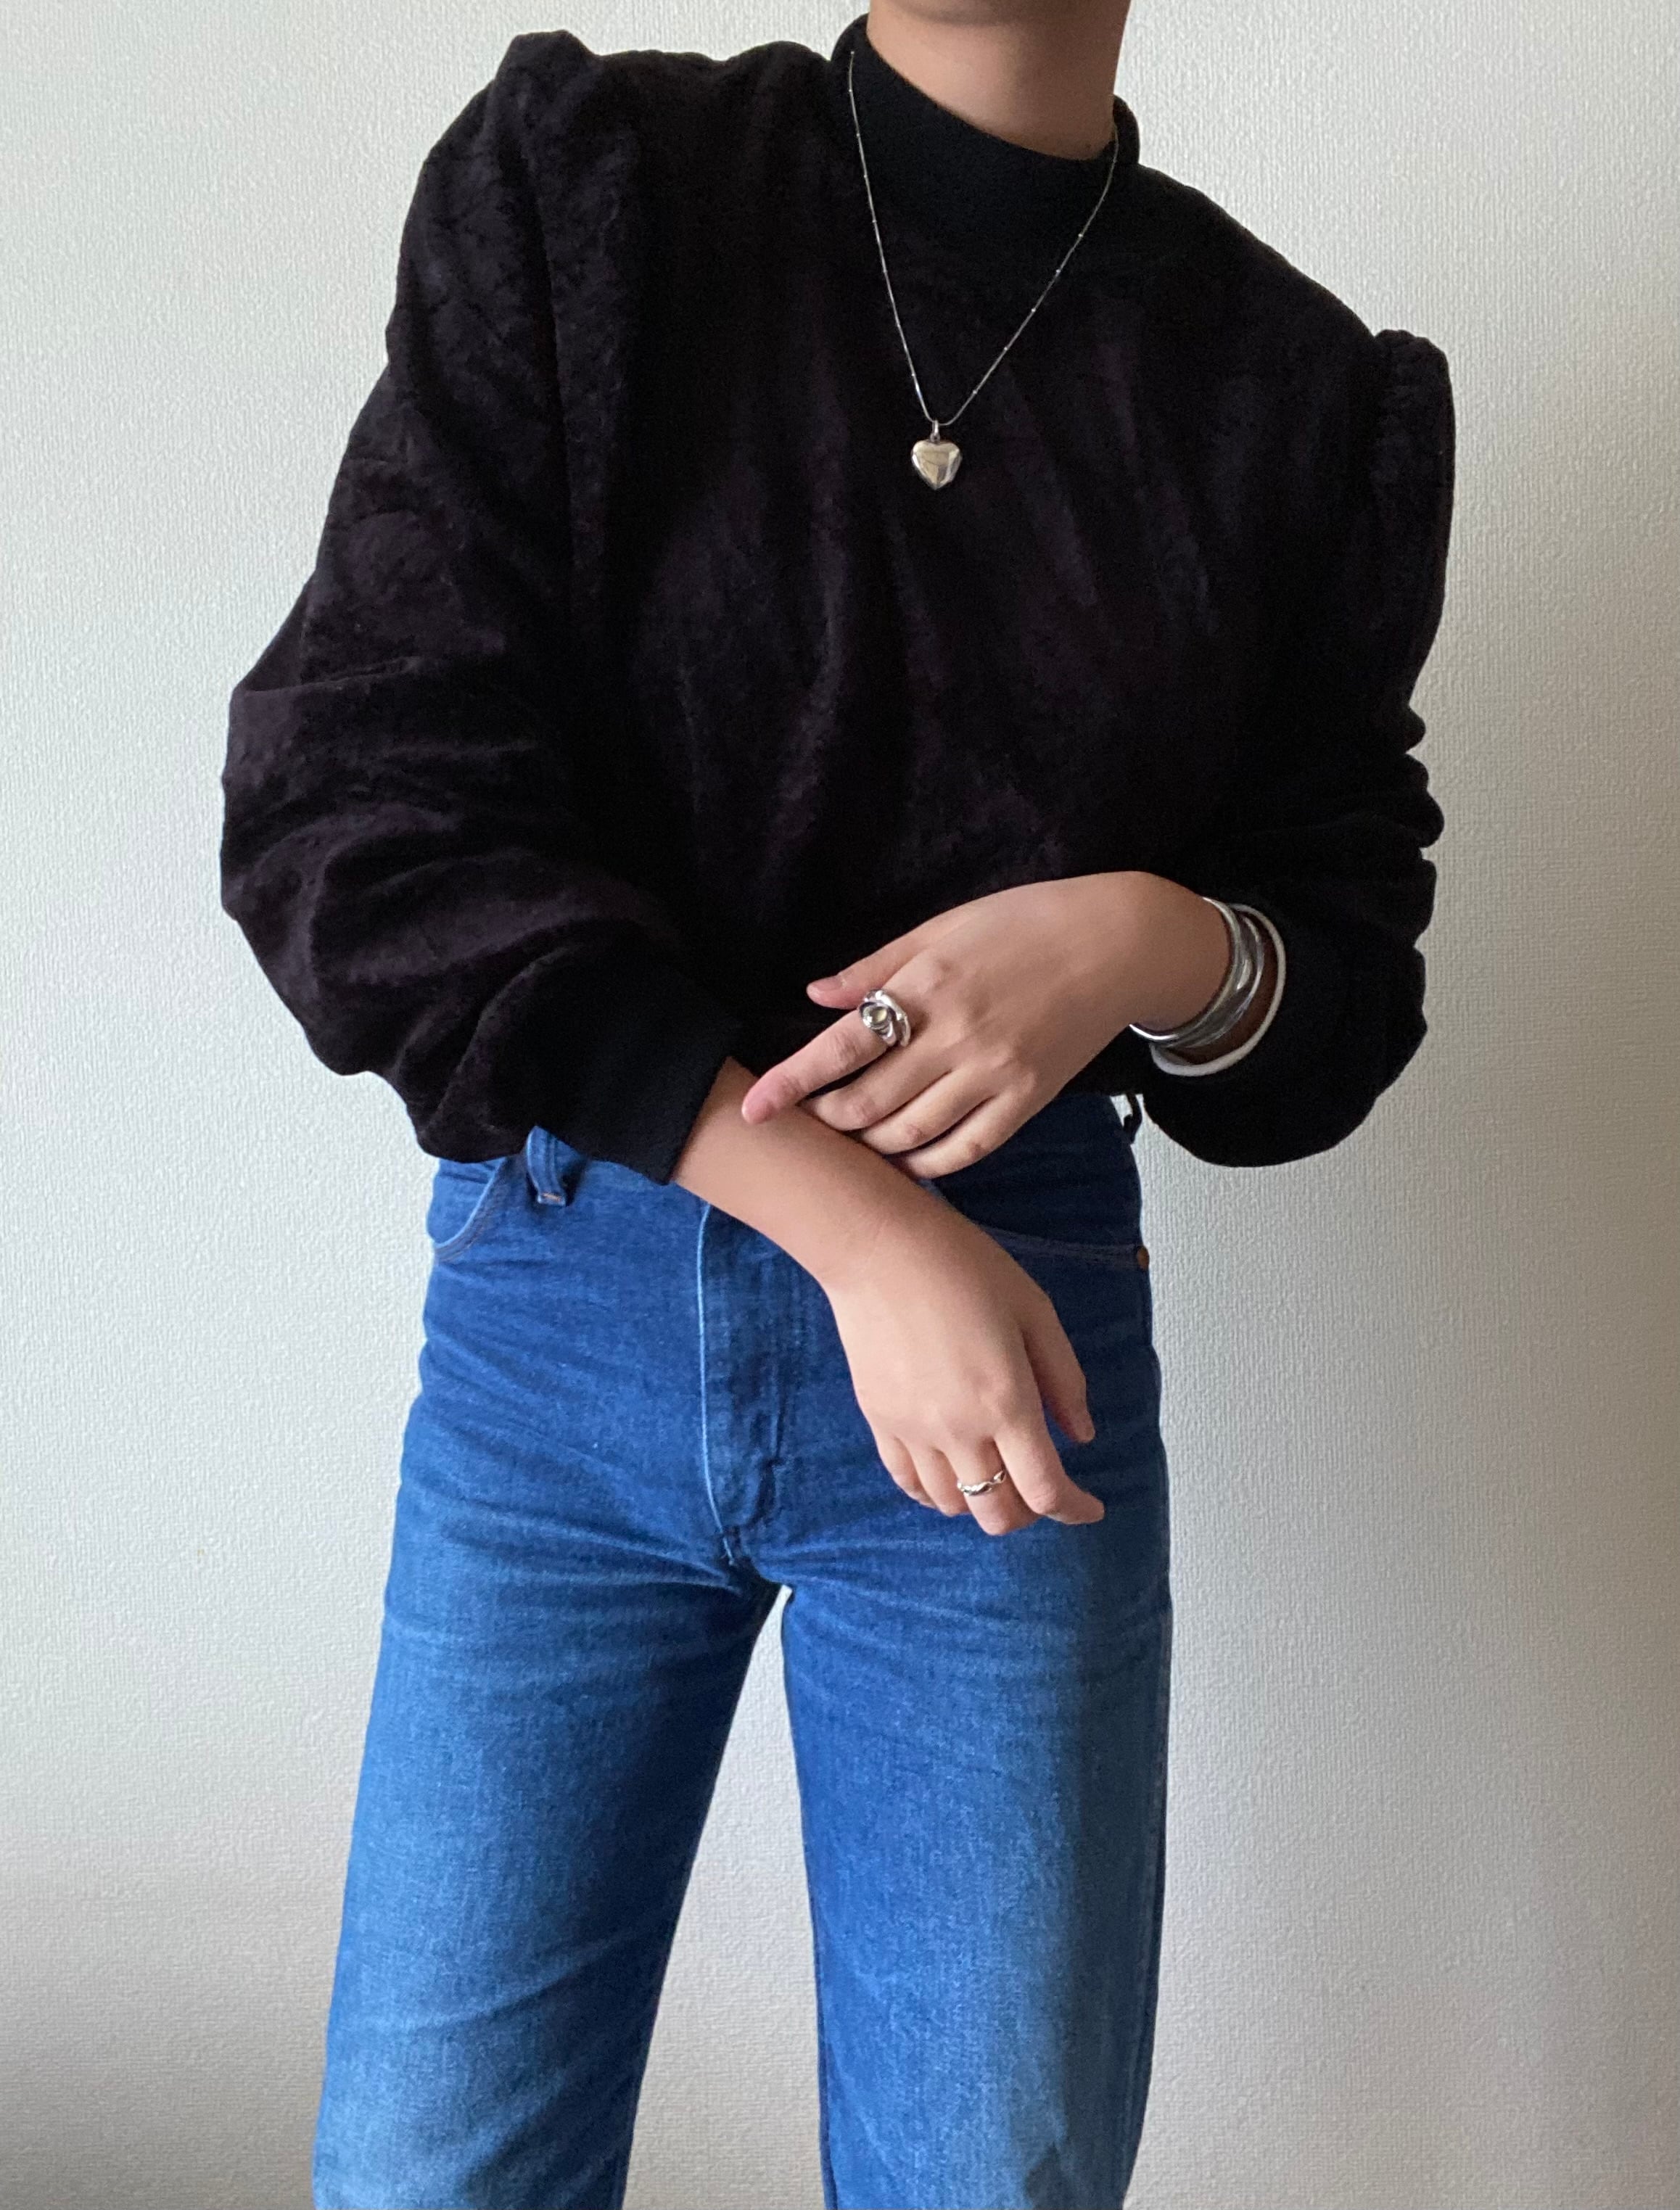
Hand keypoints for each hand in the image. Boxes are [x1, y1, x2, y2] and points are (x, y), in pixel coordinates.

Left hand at [738, 871, 1231, 1176]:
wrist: (1119, 944)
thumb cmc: (1025, 923)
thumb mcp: (945, 927)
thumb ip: (876, 967)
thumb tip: (814, 995)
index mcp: (929, 985)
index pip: (842, 1046)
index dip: (791, 1082)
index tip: (753, 1108)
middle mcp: (958, 1036)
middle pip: (868, 1102)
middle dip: (826, 1118)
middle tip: (806, 1120)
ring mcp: (995, 1074)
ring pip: (910, 1134)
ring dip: (869, 1144)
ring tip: (851, 1138)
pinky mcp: (1028, 1101)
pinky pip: (964, 1150)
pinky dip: (925, 1163)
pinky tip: (905, 1157)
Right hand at [819, 1195, 1104, 1535]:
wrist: (879, 1247)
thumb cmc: (962, 1266)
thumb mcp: (1035, 1311)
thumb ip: (1064, 1379)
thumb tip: (1082, 1434)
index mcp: (1007, 1401)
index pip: (1046, 1490)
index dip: (1075, 1510)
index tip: (1091, 1508)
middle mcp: (959, 1429)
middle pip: (998, 1513)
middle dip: (1029, 1513)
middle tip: (1042, 1488)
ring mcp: (914, 1430)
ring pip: (953, 1506)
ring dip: (983, 1503)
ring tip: (997, 1474)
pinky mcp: (880, 1420)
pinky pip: (908, 1483)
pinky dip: (935, 1494)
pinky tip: (951, 1474)